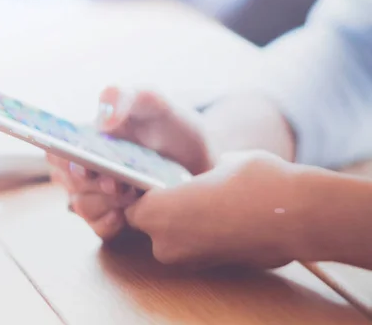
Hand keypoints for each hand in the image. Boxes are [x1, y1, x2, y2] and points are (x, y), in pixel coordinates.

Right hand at [48, 87, 211, 239]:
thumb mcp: (152, 100)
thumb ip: (124, 96)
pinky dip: (109, 222)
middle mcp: (87, 164)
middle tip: (115, 180)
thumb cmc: (171, 125)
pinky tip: (125, 214)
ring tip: (130, 193)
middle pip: (65, 178)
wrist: (203, 159)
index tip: (82, 162)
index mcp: (88, 136)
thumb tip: (101, 122)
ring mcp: (99, 193)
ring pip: (81, 204)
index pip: (55, 147)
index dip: (61, 157)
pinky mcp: (115, 216)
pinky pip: (98, 227)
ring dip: (104, 201)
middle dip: (89, 181)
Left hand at [125, 151, 303, 269]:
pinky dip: (201, 234)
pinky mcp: (211, 269)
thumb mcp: (221, 162)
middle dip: (162, 207)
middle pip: (148, 223)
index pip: (131, 204)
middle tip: (184, 187)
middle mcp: (166, 243)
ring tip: (209, 200)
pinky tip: (223, 216)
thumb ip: (198, 172)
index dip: (142, 191)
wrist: (300, 215)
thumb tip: (204, 173)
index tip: (158, 178)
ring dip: (183, 222)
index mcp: (158, 212)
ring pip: (171, 237)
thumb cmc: (256, 180)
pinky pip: (193, 247)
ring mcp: (189, 261)